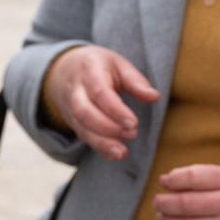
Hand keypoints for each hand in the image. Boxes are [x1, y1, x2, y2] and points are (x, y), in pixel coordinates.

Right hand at [43, 45, 161, 161]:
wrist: (65, 70)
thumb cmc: (99, 67)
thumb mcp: (118, 65)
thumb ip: (136, 81)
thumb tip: (154, 97)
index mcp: (89, 70)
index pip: (100, 92)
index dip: (116, 110)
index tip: (134, 123)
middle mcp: (76, 90)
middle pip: (85, 112)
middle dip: (108, 127)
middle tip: (132, 134)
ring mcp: (71, 108)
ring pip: (82, 128)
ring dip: (102, 142)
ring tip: (123, 152)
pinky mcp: (73, 123)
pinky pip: (84, 137)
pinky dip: (100, 148)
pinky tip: (116, 154)